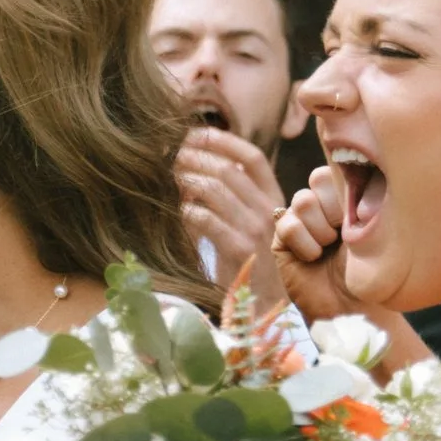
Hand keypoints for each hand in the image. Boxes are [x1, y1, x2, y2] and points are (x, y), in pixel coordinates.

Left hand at [174, 126, 288, 300]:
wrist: (261, 306)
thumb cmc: (247, 262)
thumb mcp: (246, 223)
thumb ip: (229, 196)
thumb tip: (191, 166)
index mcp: (274, 198)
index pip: (252, 157)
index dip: (224, 141)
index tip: (195, 133)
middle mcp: (269, 210)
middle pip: (228, 169)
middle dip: (194, 158)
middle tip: (168, 157)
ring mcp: (256, 229)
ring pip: (215, 189)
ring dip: (185, 180)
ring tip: (166, 179)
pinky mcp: (239, 249)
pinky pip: (205, 218)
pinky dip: (185, 210)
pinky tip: (176, 212)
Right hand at [268, 158, 369, 326]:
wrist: (353, 307)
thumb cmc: (371, 270)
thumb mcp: (372, 227)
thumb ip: (358, 194)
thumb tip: (343, 166)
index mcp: (349, 196)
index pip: (340, 169)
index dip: (348, 192)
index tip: (362, 219)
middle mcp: (324, 204)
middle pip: (319, 180)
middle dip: (335, 210)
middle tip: (344, 236)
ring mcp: (302, 219)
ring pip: (303, 200)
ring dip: (321, 229)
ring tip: (328, 249)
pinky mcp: (282, 238)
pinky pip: (287, 224)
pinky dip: (304, 243)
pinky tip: (312, 258)